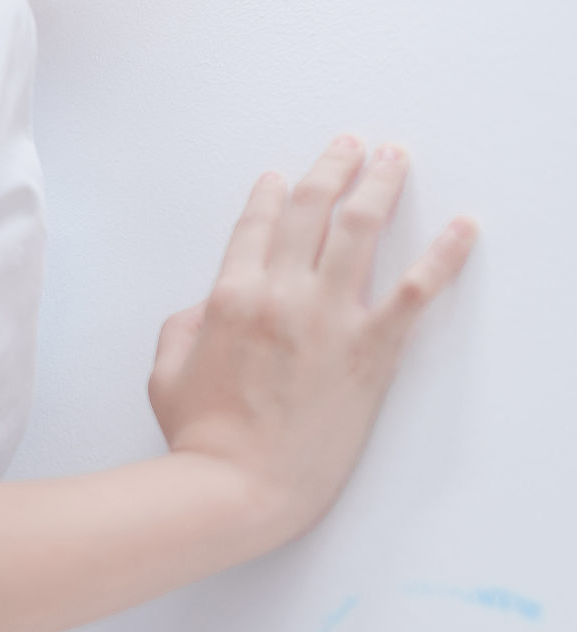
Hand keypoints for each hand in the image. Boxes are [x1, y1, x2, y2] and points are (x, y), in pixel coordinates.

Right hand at [148, 137, 476, 543]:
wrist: (237, 486)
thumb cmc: (201, 440)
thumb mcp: (166, 373)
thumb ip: (185, 326)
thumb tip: (207, 305)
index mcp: (230, 296)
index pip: (257, 225)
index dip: (271, 194)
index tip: (282, 177)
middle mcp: (281, 294)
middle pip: (312, 209)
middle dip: (333, 167)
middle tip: (351, 145)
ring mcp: (328, 318)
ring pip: (361, 228)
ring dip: (381, 185)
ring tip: (396, 160)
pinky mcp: (369, 350)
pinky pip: (415, 291)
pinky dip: (444, 255)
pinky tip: (464, 228)